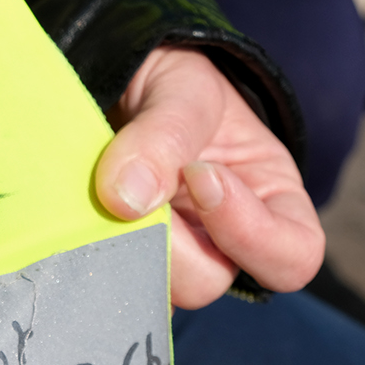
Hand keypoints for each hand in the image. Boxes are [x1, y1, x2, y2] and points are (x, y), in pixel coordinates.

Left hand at [96, 46, 323, 308]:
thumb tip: (127, 201)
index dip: (251, 232)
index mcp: (271, 202)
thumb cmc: (174, 81)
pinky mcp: (117, 258)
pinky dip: (85, 253)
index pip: (294, 255)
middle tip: (131, 191)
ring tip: (98, 194)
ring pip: (150, 288)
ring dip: (120, 246)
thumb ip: (166, 134)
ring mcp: (167, 255)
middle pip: (210, 281)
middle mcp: (223, 242)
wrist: (120, 76)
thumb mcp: (183, 89)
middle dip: (167, 240)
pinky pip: (102, 280)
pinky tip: (70, 218)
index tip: (201, 175)